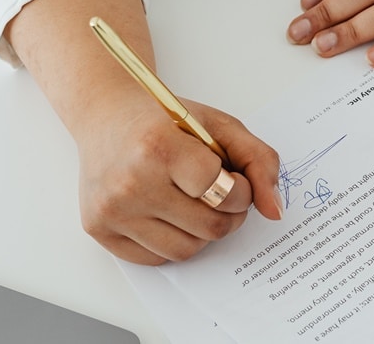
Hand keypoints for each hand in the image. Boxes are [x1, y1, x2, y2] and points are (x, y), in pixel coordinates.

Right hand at [75, 91, 281, 264]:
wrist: (106, 115)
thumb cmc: (164, 120)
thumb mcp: (219, 125)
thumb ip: (258, 161)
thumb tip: (275, 211)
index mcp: (159, 147)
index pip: (224, 192)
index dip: (241, 191)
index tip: (235, 180)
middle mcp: (130, 182)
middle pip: (210, 228)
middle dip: (229, 214)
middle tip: (221, 194)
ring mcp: (111, 210)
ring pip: (186, 250)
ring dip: (202, 232)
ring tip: (194, 202)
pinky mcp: (98, 229)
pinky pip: (156, 258)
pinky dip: (172, 241)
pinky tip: (168, 212)